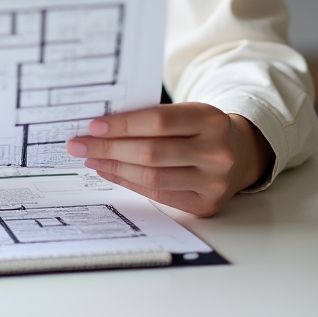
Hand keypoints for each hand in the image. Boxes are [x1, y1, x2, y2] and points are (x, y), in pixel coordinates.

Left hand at [66, 102, 273, 216]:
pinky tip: (109, 171)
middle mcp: (216, 152)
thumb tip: (100, 125)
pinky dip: (128, 182)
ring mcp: (214, 182)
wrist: (239, 152)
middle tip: (79, 145)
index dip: (123, 124)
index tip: (93, 125)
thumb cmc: (200, 127)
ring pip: (153, 177)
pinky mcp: (206, 205)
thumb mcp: (186, 111)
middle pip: (152, 152)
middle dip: (109, 148)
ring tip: (90, 158)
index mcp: (210, 119)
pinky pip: (159, 194)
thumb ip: (152, 117)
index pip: (159, 121)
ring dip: (114, 167)